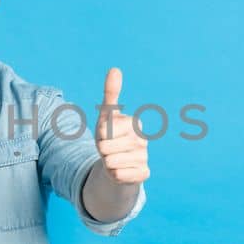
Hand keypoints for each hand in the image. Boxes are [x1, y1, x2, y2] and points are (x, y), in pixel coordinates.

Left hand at [95, 67, 149, 183]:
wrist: (117, 165)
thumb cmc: (110, 138)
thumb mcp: (106, 116)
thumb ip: (111, 93)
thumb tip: (115, 69)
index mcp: (134, 123)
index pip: (105, 129)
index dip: (99, 134)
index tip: (106, 135)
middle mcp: (142, 140)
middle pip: (105, 146)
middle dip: (101, 150)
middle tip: (109, 149)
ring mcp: (144, 157)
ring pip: (111, 161)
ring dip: (107, 163)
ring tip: (114, 159)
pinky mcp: (144, 173)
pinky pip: (118, 174)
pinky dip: (114, 174)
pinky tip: (120, 171)